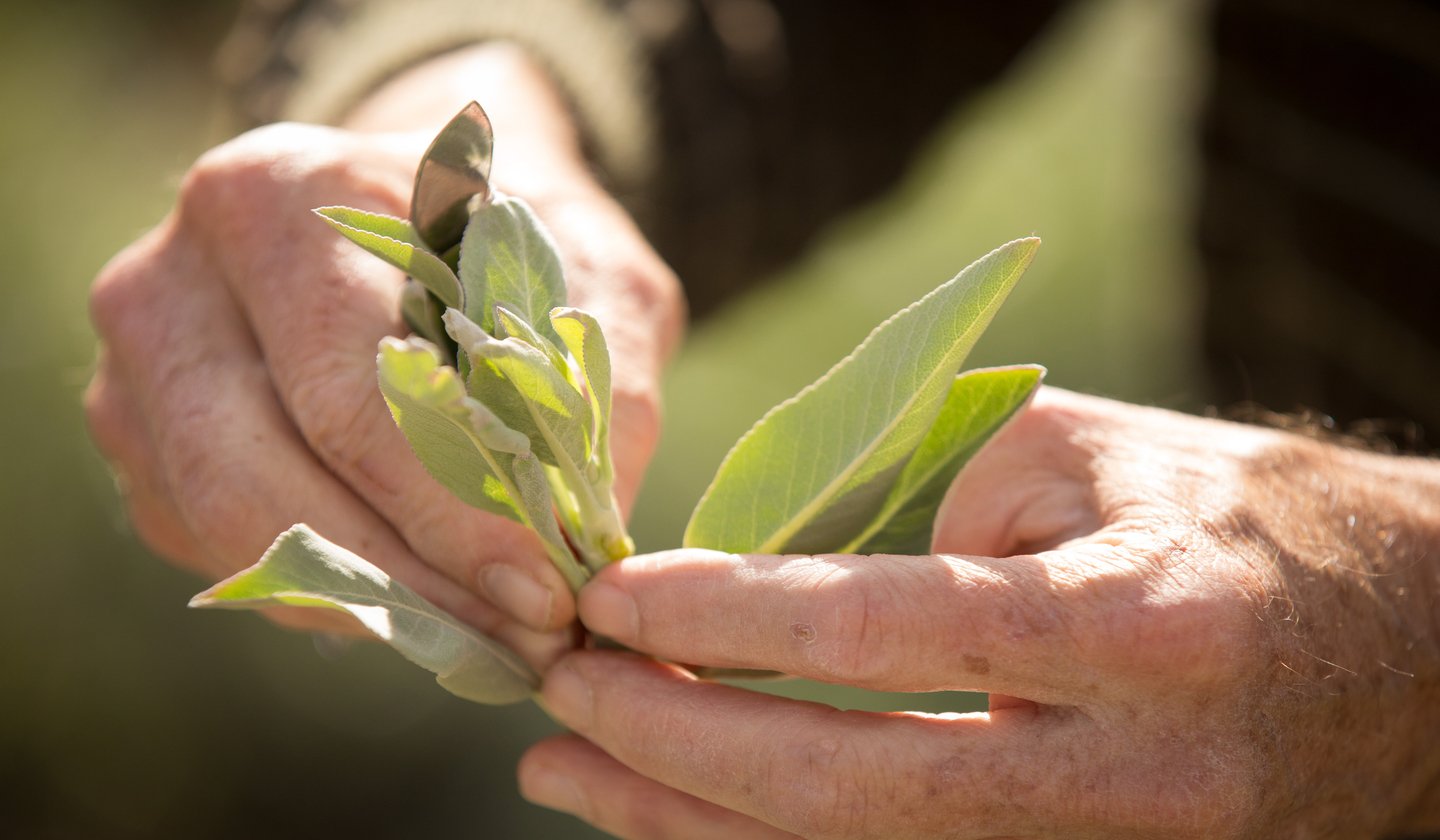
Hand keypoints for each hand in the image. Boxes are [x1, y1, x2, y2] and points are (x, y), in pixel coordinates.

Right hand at [85, 45, 682, 663]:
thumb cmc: (513, 239)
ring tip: (492, 631)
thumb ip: (599, 395)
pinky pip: (219, 546)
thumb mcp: (593, 279)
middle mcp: (173, 277)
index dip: (450, 515)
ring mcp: (136, 365)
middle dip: (406, 582)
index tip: (545, 591)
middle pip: (259, 479)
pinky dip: (328, 588)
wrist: (419, 208)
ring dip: (367, 602)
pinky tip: (423, 594)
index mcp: (278, 200)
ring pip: (227, 528)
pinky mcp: (138, 438)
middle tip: (523, 636)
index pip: (351, 399)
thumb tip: (586, 549)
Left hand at [520, 388, 1439, 837]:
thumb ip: (934, 506)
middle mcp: (1128, 776)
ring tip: (567, 765)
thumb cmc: (1235, 521)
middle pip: (853, 793)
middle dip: (676, 745)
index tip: (608, 592)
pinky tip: (677, 810)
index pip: (888, 630)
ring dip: (691, 823)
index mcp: (1137, 630)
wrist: (1402, 652)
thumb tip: (774, 580)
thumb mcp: (1091, 456)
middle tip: (556, 688)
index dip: (729, 616)